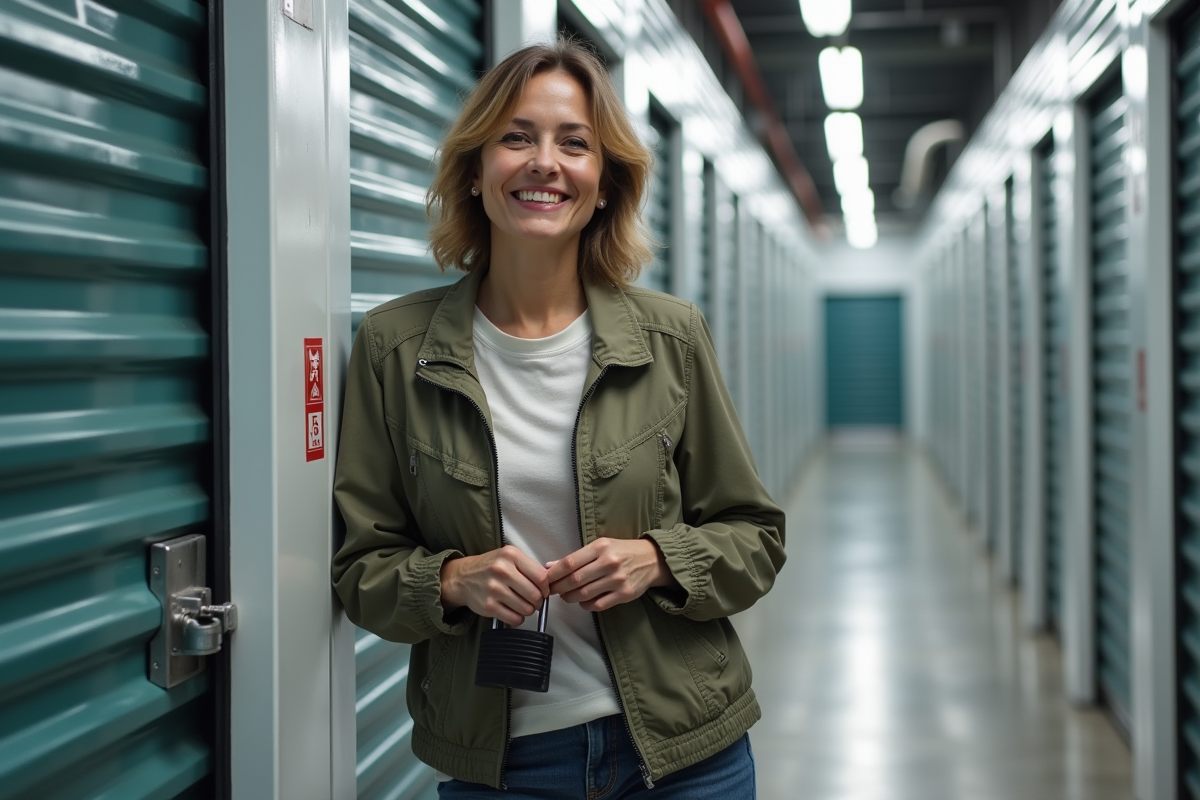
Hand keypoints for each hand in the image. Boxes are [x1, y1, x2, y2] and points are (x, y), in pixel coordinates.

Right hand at [440, 546, 548, 625]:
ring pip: (526, 608)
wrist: (462, 577)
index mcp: (511, 555)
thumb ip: (529, 567)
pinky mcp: (488, 606)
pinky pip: (514, 619)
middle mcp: (502, 570)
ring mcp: (494, 589)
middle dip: (538, 601)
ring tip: (521, 604)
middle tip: (533, 600)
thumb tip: (550, 584)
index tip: (543, 591)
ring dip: (528, 610)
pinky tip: (513, 611)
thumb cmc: (490, 567)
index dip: (546, 587)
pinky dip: (517, 618)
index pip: (541, 577)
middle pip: (535, 595)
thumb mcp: (509, 557)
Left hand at [545, 538, 675, 611]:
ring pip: (584, 594)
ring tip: (566, 596)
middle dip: (559, 587)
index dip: (554, 573)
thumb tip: (550, 566)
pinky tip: (582, 601)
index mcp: (600, 547)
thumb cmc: (622, 551)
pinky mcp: (625, 594)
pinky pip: (598, 604)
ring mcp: (617, 580)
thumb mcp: (600, 546)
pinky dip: (586, 605)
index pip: (570, 562)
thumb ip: (576, 557)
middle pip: (575, 579)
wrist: (652, 559)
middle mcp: (609, 562)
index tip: (545, 579)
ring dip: (570, 597)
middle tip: (551, 591)